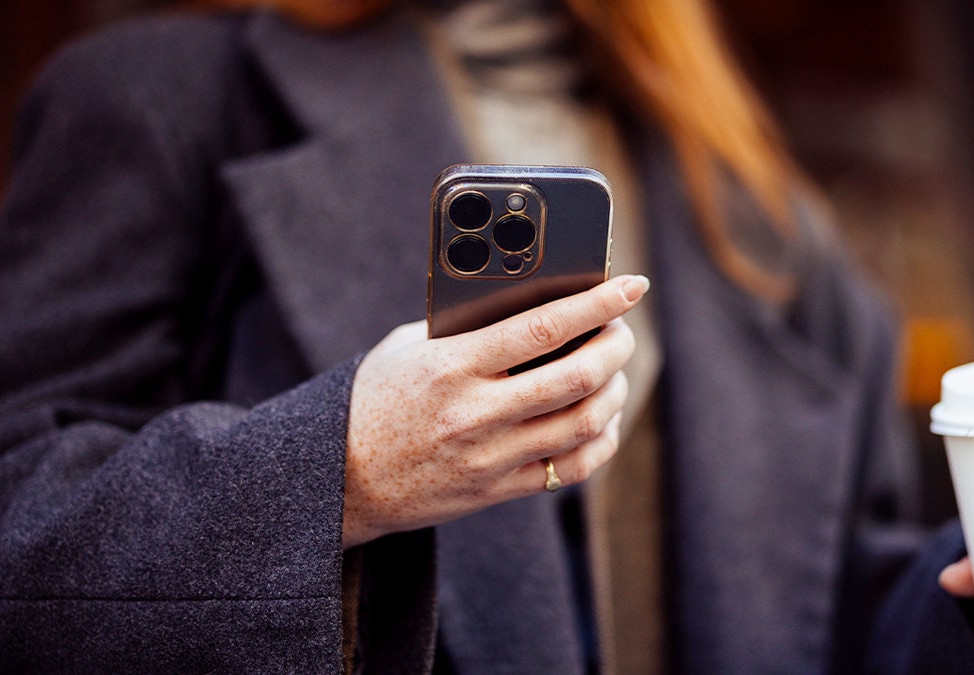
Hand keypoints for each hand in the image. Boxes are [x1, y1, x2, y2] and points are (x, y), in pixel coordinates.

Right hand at [341, 274, 648, 547]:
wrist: (343, 478)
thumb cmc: (377, 398)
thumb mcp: (409, 348)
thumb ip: (465, 327)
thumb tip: (535, 300)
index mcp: (450, 366)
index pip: (541, 327)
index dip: (596, 303)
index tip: (630, 285)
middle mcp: (475, 414)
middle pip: (576, 376)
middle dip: (616, 346)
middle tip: (623, 329)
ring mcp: (490, 457)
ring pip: (583, 423)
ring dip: (614, 390)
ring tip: (613, 370)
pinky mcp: (499, 490)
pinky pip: (572, 467)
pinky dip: (600, 438)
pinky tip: (601, 418)